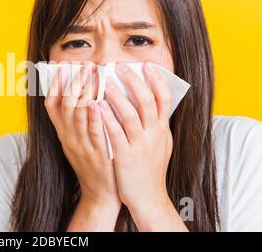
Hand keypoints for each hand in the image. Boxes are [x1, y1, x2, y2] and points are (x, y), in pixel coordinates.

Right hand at [44, 62, 120, 230]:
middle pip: (66, 104)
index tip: (63, 66)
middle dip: (74, 81)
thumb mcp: (76, 143)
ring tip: (93, 73)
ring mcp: (81, 145)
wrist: (99, 194)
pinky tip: (98, 101)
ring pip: (78, 114)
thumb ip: (76, 122)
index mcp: (62, 133)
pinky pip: (93, 131)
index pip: (51, 105)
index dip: (56, 84)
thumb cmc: (91, 164)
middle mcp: (68, 137)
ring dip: (85, 91)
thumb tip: (84, 95)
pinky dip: (94, 115)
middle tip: (83, 63)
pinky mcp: (96, 153)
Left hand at [99, 61, 186, 230]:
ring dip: (118, 96)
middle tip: (121, 66)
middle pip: (148, 102)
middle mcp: (155, 135)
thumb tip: (153, 102)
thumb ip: (158, 123)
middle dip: (135, 81)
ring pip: (131, 115)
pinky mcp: (125, 156)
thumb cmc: (151, 168)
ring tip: (105, 80)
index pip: (165, 99)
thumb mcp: (161, 143)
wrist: (147, 197)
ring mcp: (141, 145)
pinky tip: (96, 105)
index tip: (148, 65)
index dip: (157, 80)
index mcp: (163, 129)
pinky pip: (115, 133)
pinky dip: (106, 118)